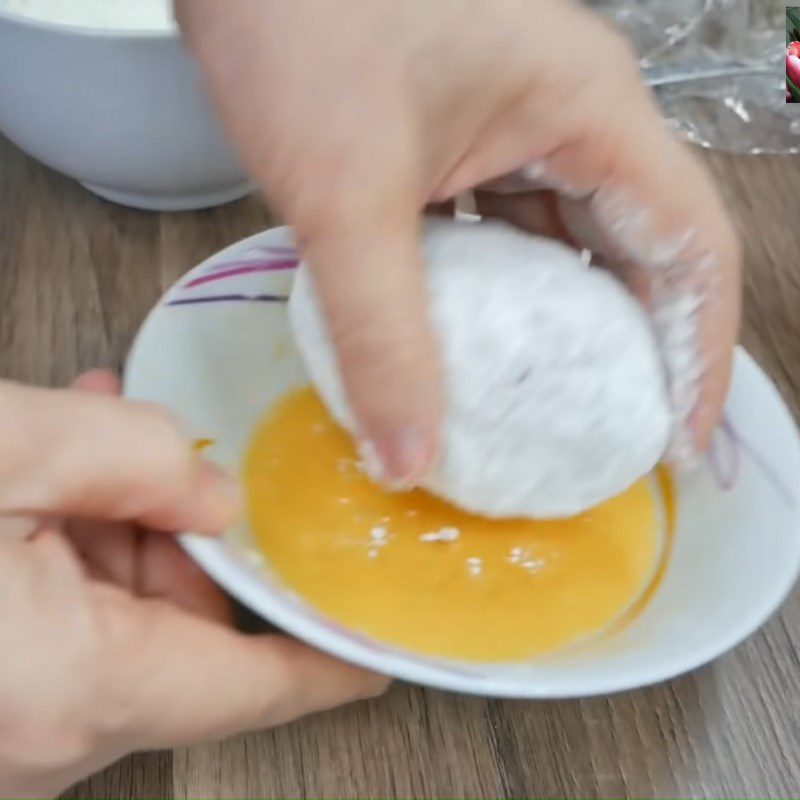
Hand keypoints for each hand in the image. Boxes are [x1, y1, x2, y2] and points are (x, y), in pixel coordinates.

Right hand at [0, 371, 386, 798]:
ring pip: (123, 635)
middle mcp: (44, 741)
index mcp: (69, 685)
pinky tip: (53, 501)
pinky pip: (68, 645)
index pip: (256, 686)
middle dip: (189, 544)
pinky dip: (73, 570)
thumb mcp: (4, 451)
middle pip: (186, 641)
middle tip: (164, 465)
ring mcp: (11, 738)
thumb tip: (214, 494)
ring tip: (87, 465)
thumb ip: (129, 455)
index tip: (380, 634)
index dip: (330, 657)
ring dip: (121, 544)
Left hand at [178, 0, 739, 478]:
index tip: (675, 441)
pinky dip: (503, 291)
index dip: (698, 353)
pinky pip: (507, 227)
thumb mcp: (347, 198)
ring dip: (565, 324)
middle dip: (636, 348)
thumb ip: (380, 337)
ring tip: (553, 407)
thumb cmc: (299, 31)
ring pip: (570, 240)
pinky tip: (478, 342)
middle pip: (640, 247)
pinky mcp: (462, 133)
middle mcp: (570, 113)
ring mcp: (515, 120)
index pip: (691, 246)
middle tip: (614, 435)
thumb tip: (406, 462)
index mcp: (587, 112)